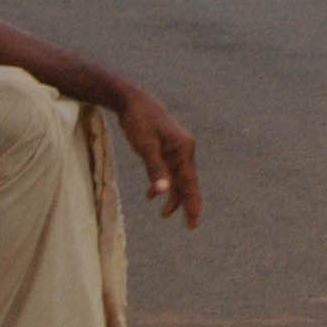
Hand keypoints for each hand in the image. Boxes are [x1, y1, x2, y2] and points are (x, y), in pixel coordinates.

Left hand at [111, 85, 200, 226]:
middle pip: (188, 182)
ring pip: (178, 178)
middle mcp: (185, 149)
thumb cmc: (139, 121)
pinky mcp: (168, 148)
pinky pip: (169, 171)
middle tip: (190, 226)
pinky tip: (151, 195)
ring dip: (172, 195)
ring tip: (164, 215)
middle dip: (186, 203)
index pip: (190, 182)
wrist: (133, 101)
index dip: (192, 203)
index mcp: (184, 148)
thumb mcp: (145, 147)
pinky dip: (162, 183)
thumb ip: (155, 169)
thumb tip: (162, 192)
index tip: (194, 222)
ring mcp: (177, 149)